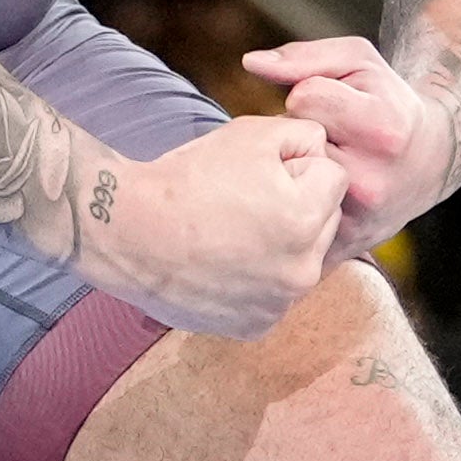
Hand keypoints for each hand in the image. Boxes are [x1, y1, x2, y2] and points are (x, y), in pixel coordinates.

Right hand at [93, 110, 349, 333]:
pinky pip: (276, 293)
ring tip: (233, 232)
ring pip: (303, 259)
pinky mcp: (256, 326)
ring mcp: (278, 304)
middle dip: (298, 206)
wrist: (127, 231)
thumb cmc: (187, 178)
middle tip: (243, 202)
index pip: (333, 178)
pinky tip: (225, 263)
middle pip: (324, 222)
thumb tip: (323, 154)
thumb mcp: (252, 134)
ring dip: (283, 244)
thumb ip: (306, 136)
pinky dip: (259, 279)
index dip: (296, 166)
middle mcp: (302, 271)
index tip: (256, 173)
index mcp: (305, 220)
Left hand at [244, 31, 444, 255]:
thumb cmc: (387, 103)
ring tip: (323, 161)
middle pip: (293, 144)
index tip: (330, 103)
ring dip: (294, 170)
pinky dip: (294, 206)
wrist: (430, 161)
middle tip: (328, 135)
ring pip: (287, 183)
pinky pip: (294, 222)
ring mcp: (358, 218)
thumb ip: (304, 58)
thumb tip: (250, 63)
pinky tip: (313, 193)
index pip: (304, 99)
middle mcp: (371, 178)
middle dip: (299, 135)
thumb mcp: (359, 64)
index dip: (309, 95)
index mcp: (381, 127)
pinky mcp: (345, 244)